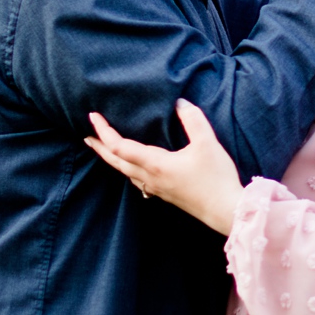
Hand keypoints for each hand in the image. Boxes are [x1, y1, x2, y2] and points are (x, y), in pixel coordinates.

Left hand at [86, 100, 243, 234]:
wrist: (226, 211)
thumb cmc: (216, 178)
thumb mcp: (207, 144)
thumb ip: (193, 119)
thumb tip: (179, 103)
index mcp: (155, 164)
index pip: (119, 147)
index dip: (104, 131)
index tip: (93, 117)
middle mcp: (150, 178)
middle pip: (116, 162)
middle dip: (100, 147)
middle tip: (87, 135)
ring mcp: (156, 189)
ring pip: (125, 173)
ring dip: (112, 159)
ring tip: (106, 148)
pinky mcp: (164, 194)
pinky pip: (137, 181)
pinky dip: (128, 169)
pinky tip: (133, 168)